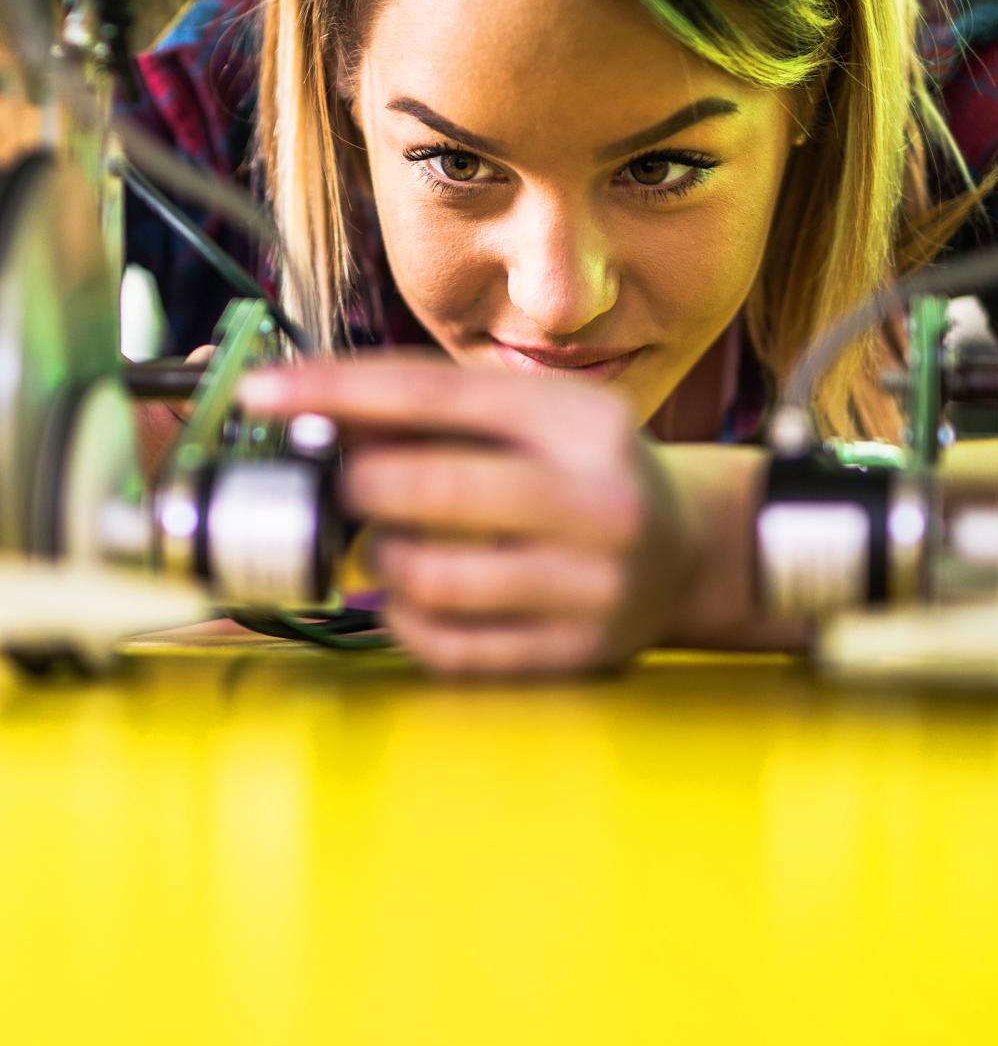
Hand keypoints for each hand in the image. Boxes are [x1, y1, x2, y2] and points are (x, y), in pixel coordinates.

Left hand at [240, 352, 703, 676]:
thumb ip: (439, 413)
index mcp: (582, 421)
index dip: (336, 392)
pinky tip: (414, 597)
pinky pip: (454, 645)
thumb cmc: (584, 472)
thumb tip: (317, 416)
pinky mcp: (579, 653)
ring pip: (435, 577)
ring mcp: (596, 584)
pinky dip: (407, 621)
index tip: (263, 394)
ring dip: (382, 561)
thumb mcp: (535, 419)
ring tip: (387, 546)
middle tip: (341, 489)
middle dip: (357, 488)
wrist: (687, 549)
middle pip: (431, 488)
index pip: (434, 394)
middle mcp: (599, 500)